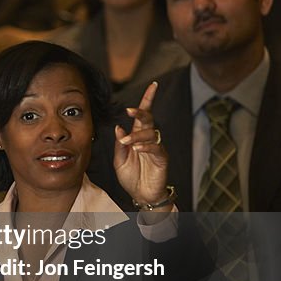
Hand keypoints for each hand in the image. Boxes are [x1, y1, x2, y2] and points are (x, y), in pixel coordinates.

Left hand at [114, 82, 169, 207]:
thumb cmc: (131, 176)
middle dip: (141, 112)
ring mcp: (157, 148)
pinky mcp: (162, 159)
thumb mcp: (119, 159)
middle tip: (129, 110)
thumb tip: (119, 128)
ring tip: (127, 143)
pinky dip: (146, 147)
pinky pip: (156, 149)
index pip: (144, 115)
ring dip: (137, 136)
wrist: (141, 195)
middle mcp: (149, 139)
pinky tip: (137, 149)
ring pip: (150, 134)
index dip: (148, 100)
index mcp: (138, 136)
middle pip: (149, 120)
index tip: (153, 85)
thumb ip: (120, 144)